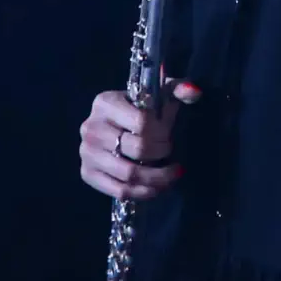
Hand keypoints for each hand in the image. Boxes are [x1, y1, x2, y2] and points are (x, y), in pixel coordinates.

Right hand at [79, 78, 200, 200]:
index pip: (142, 123)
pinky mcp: (87, 173)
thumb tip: (194, 92)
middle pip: (137, 149)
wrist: (115, 124)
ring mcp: (86, 152)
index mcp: (106, 102)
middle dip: (162, 152)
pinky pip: (119, 190)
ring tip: (172, 174)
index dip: (162, 131)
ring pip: (129, 174)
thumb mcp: (159, 92)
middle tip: (170, 150)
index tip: (168, 132)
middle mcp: (90, 127)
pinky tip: (156, 187)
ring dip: (157, 177)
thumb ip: (178, 88)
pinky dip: (143, 192)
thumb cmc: (141, 107)